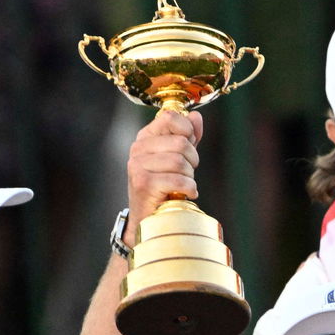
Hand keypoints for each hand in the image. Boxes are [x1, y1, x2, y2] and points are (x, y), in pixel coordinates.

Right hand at [125, 108, 203, 238]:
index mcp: (145, 137)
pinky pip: (179, 180)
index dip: (187, 131)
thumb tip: (195, 116)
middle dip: (192, 160)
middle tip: (187, 174)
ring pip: (180, 162)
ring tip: (184, 186)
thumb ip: (187, 137)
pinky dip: (189, 189)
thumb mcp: (177, 158)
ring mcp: (138, 166)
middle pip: (181, 143)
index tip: (189, 148)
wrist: (148, 218)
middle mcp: (138, 149)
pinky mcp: (143, 184)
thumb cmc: (164, 187)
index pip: (170, 117)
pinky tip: (187, 195)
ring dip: (190, 177)